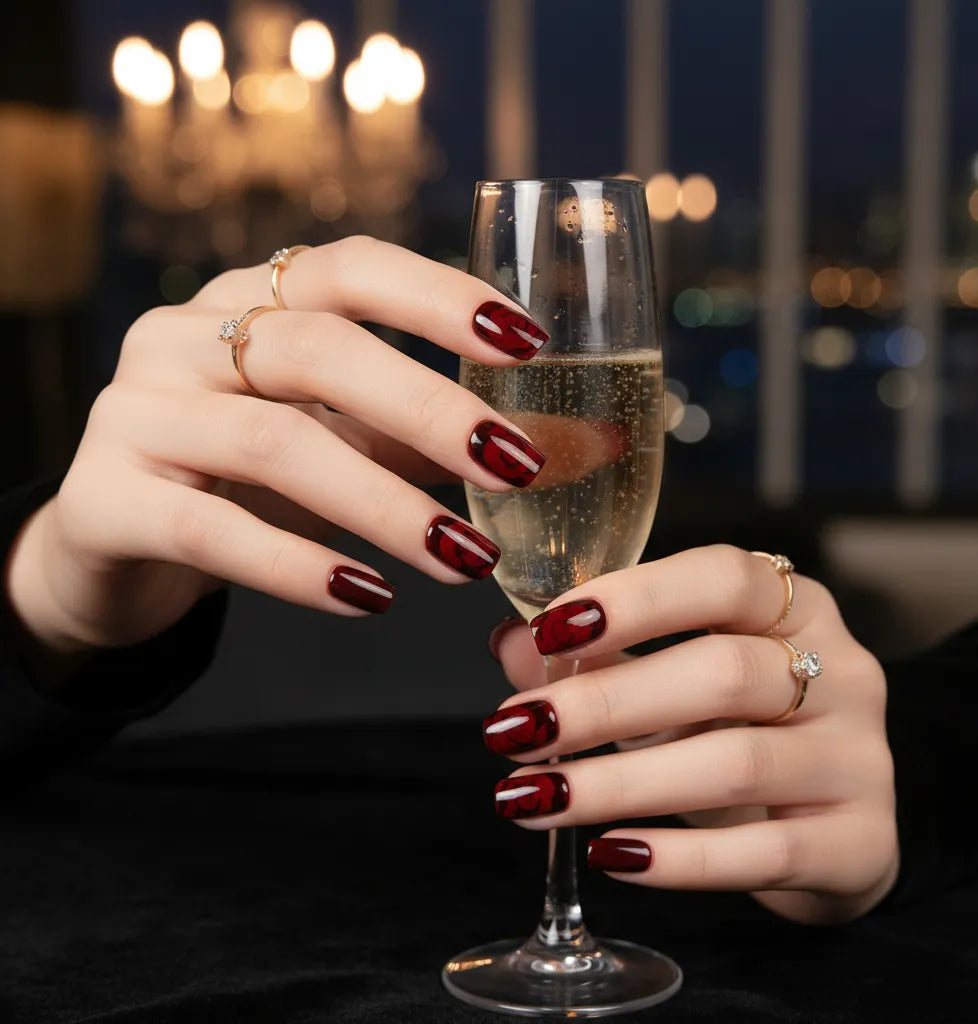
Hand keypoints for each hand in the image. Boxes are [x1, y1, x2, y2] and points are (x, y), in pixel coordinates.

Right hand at [5, 237, 549, 664]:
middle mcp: (184, 337)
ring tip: (464, 558)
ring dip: (384, 504)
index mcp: (249, 303)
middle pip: (319, 348)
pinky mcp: (105, 501)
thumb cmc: (250, 480)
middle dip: (430, 409)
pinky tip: (369, 598)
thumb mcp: (347, 442)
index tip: (526, 341)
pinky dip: (299, 568)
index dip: (439, 295)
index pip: (350, 269)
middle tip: (517, 468)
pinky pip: (210, 530)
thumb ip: (444, 440)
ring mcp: (136, 413)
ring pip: (273, 442)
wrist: (114, 540)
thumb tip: (586, 447)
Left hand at [484, 545, 898, 924]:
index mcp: (794, 605)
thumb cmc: (741, 727)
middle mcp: (840, 670)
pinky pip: (765, 853)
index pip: (724, 577)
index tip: (551, 629)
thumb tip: (513, 645)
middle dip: (604, 702)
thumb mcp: (673, 679)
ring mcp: (858, 758)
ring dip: (620, 783)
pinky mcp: (859, 841)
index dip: (636, 597)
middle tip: (514, 731)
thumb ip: (598, 657)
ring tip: (533, 797)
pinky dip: (679, 859)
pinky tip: (610, 854)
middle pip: (722, 673)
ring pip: (735, 765)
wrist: (838, 820)